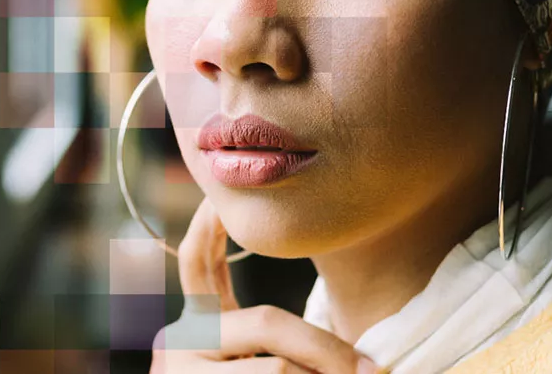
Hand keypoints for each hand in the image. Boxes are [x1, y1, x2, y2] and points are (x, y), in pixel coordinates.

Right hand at [149, 198, 381, 373]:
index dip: (208, 230)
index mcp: (190, 330)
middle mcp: (176, 347)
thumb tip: (352, 351)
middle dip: (328, 349)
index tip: (220, 196)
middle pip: (266, 323)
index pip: (197, 266)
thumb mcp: (244, 368)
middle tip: (375, 373)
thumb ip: (271, 346)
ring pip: (278, 371)